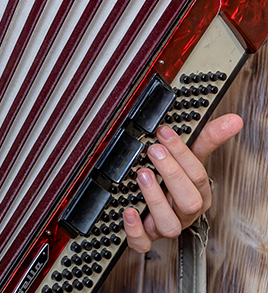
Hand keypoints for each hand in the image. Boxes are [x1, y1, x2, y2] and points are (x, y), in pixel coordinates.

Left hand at [124, 114, 241, 251]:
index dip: (181, 153)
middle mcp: (184, 212)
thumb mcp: (190, 159)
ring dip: (155, 199)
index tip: (164, 132)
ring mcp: (165, 226)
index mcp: (198, 193)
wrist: (158, 210)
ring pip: (169, 224)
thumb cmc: (176, 183)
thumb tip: (233, 119)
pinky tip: (128, 211)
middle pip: (189, 201)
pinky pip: (143, 243)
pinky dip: (134, 230)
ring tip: (142, 175)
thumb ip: (207, 139)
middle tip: (154, 151)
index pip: (198, 175)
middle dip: (171, 174)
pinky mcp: (146, 238)